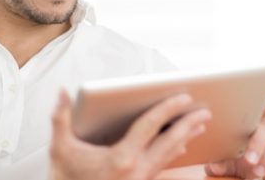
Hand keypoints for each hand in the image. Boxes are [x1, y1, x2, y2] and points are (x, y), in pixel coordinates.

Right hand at [48, 89, 211, 179]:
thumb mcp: (59, 149)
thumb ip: (60, 117)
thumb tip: (62, 94)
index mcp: (120, 160)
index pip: (150, 127)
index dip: (167, 109)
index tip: (183, 97)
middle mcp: (135, 172)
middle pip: (169, 143)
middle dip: (188, 125)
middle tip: (204, 111)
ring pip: (169, 156)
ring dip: (185, 138)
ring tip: (199, 124)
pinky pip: (162, 166)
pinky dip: (174, 153)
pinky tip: (181, 147)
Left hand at [204, 103, 264, 179]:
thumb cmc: (252, 159)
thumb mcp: (235, 164)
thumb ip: (224, 164)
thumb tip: (214, 166)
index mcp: (254, 116)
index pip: (255, 105)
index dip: (255, 105)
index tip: (254, 109)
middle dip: (258, 143)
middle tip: (248, 161)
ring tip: (258, 171)